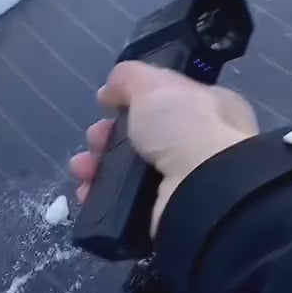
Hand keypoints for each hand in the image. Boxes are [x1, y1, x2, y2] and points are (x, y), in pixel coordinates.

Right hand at [69, 60, 258, 234]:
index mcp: (209, 111)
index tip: (108, 104)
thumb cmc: (186, 128)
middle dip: (108, 135)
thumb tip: (112, 87)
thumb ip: (132, 78)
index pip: (167, 103)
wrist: (202, 190)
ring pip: (129, 173)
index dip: (134, 102)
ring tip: (82, 168)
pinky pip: (125, 203)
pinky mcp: (165, 214)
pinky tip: (87, 191)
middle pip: (141, 139)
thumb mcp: (156, 86)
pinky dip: (101, 196)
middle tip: (94, 138)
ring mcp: (182, 185)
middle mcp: (199, 149)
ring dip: (98, 166)